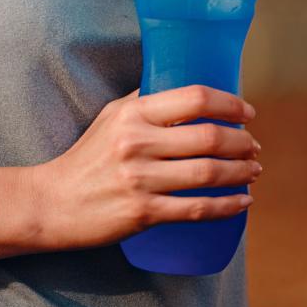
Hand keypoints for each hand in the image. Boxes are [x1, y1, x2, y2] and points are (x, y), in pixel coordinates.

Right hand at [26, 84, 260, 250]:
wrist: (53, 203)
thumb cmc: (86, 158)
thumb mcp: (108, 118)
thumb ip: (143, 103)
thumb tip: (184, 93)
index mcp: (132, 114)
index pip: (194, 98)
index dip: (229, 104)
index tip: (247, 113)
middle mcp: (137, 143)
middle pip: (208, 137)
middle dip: (242, 142)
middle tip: (253, 146)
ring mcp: (141, 180)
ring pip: (209, 174)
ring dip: (241, 172)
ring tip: (253, 170)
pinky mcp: (144, 213)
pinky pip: (198, 208)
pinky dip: (228, 206)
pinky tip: (243, 202)